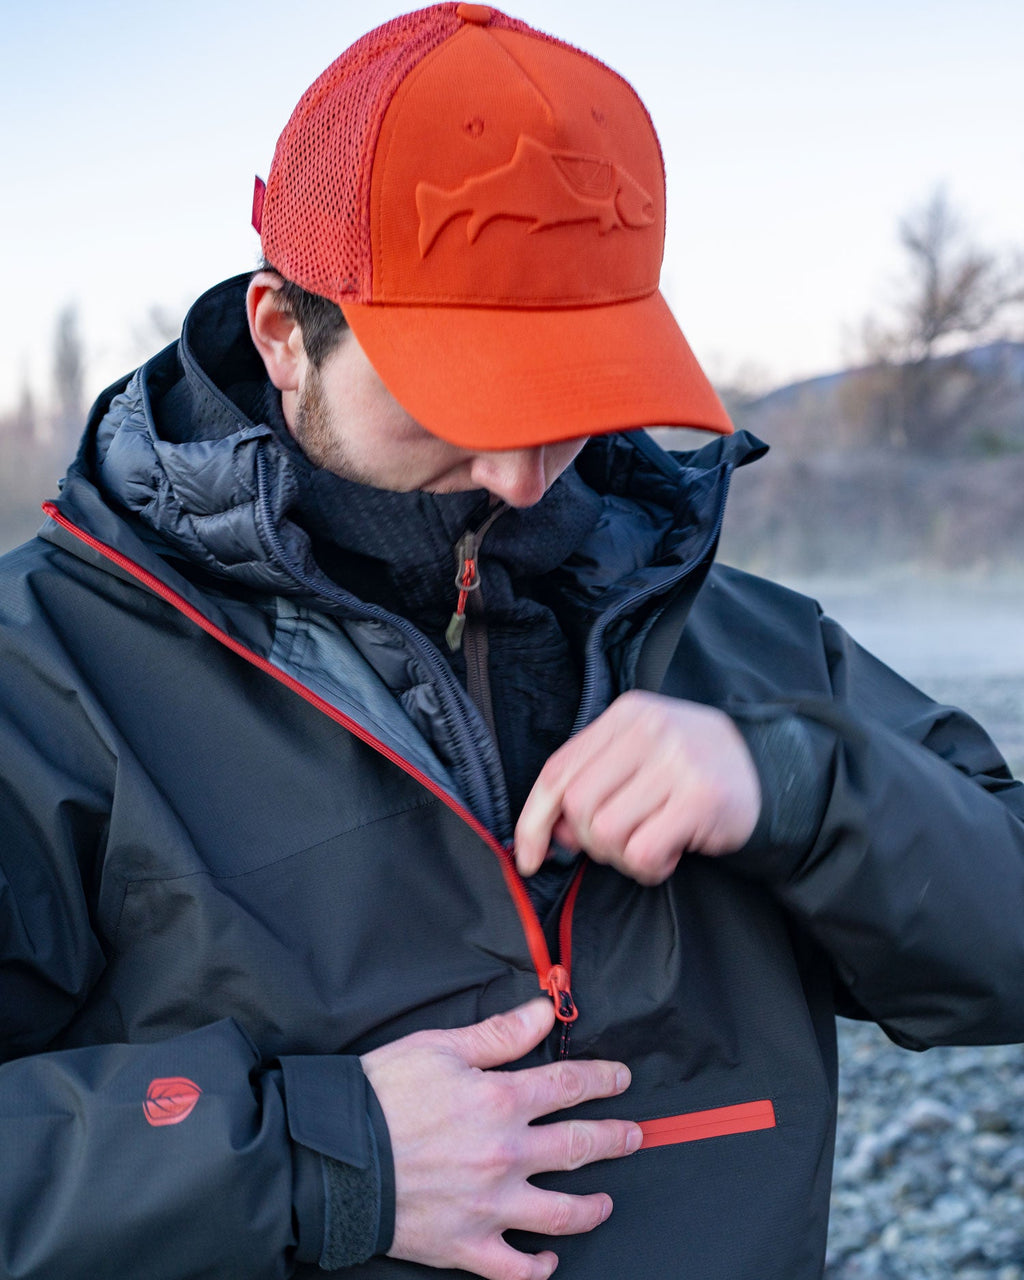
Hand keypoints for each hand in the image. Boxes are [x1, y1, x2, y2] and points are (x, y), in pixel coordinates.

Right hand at [360, 999, 639, 1279]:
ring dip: (592, 1207)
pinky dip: (537, 1269)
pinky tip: (549, 1262)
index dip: (601, 1078)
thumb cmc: (380, 1094)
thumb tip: (544, 1011)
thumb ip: (498, 1034)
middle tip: (634, 1135)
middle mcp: (506, 1154)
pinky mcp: (466, 1245)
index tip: (621, 1077)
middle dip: (614, 1138)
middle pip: (579, 1146)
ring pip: (561, 1213)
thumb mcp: (439, 1047)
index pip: (569, 1086)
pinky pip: (514, 1268)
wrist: (331, 1155)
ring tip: (605, 1202)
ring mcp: (489, 1205)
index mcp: (500, 1100)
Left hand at [515, 691, 760, 885]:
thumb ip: (593, 781)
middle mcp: (649, 730)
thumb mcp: (641, 756)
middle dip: (590, 841)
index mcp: (626, 715)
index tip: (529, 856)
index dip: (534, 820)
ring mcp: (676, 761)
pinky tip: (668, 855)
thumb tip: (548, 831)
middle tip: (621, 844)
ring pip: (606, 831)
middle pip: (577, 804)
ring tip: (649, 846)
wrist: (772, 773)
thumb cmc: (693, 770)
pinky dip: (648, 867)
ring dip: (622, 856)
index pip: (558, 770)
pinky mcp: (700, 797)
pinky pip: (642, 851)